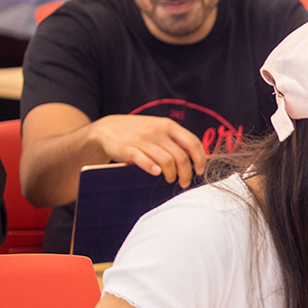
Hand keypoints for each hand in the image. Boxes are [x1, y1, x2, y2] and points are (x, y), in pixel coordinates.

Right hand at [90, 114, 206, 187]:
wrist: (107, 128)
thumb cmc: (138, 131)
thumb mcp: (159, 128)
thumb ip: (176, 139)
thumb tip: (198, 157)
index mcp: (169, 125)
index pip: (192, 142)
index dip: (200, 159)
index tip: (200, 170)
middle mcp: (157, 131)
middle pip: (181, 156)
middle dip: (186, 173)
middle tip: (184, 182)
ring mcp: (143, 139)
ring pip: (167, 161)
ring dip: (172, 174)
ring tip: (171, 179)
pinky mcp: (128, 148)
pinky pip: (144, 160)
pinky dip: (152, 168)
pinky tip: (156, 173)